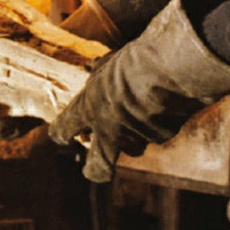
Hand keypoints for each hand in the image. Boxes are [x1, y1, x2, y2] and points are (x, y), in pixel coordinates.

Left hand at [47, 0, 229, 181]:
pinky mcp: (162, 136)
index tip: (60, 135)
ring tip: (138, 120)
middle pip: (97, 167)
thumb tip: (90, 66)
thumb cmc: (134, 59)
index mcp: (89, 108)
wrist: (168, 67)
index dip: (60, 133)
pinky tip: (164, 104)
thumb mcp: (108, 63)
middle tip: (92, 170)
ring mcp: (136, 136)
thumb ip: (98, 73)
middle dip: (93, 170)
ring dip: (133, 140)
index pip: (64, 129)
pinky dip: (158, 122)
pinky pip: (157, 133)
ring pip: (132, 149)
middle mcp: (109, 129)